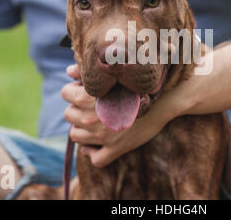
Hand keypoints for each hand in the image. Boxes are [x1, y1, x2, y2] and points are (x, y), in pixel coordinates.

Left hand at [62, 64, 180, 166]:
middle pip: (69, 114)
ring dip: (82, 129)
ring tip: (93, 122)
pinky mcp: (116, 149)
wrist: (164, 100)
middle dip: (77, 109)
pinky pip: (95, 159)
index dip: (74, 90)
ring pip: (76, 136)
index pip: (66, 93)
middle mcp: (91, 118)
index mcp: (87, 97)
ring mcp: (103, 136)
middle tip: (90, 106)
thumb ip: (86, 71)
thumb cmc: (138, 84)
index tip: (83, 90)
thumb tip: (68, 72)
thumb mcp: (113, 75)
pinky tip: (95, 146)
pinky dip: (92, 153)